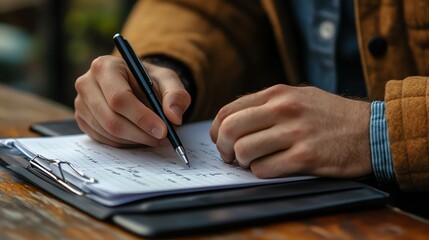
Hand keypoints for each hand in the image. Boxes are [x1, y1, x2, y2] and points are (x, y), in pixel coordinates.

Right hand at [74, 55, 190, 146]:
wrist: (134, 83)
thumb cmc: (149, 80)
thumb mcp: (167, 80)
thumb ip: (176, 95)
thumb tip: (174, 117)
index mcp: (105, 66)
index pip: (119, 98)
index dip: (142, 118)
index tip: (163, 130)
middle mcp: (87, 84)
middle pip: (111, 119)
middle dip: (140, 133)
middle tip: (162, 139)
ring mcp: (81, 104)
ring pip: (109, 132)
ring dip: (135, 139)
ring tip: (154, 136)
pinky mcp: (82, 120)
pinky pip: (104, 139)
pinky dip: (126, 142)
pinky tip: (139, 135)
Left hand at [210, 84, 371, 177]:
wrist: (370, 129)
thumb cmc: (330, 115)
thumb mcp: (298, 96)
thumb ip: (266, 105)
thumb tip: (233, 122)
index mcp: (277, 94)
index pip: (229, 111)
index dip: (218, 130)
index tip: (222, 141)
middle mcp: (283, 109)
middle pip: (230, 129)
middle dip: (224, 148)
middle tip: (231, 156)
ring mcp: (295, 133)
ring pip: (244, 151)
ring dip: (243, 162)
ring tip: (253, 162)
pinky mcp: (306, 157)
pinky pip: (264, 169)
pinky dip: (261, 172)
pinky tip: (272, 168)